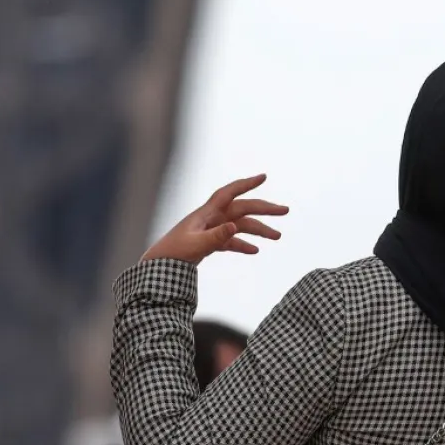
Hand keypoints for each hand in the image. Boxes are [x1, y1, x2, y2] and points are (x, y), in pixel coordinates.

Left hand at [141, 174, 288, 264]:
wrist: (158, 267)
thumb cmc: (173, 254)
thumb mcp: (196, 246)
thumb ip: (216, 236)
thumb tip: (235, 226)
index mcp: (207, 213)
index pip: (229, 193)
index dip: (246, 184)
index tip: (264, 177)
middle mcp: (211, 218)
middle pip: (243, 208)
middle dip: (264, 209)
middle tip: (285, 211)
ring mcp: (211, 230)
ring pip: (241, 225)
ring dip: (259, 230)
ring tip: (278, 236)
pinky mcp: (210, 242)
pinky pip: (232, 240)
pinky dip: (243, 244)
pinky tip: (255, 251)